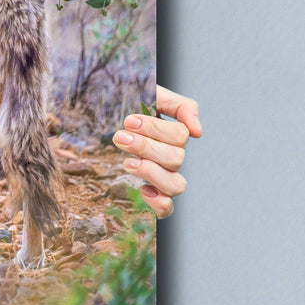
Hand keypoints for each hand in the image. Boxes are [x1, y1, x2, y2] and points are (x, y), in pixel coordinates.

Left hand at [112, 85, 200, 218]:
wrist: (106, 117)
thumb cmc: (131, 108)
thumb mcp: (154, 95)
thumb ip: (180, 106)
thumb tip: (198, 132)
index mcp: (174, 136)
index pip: (180, 136)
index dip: (155, 129)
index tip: (129, 121)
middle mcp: (172, 159)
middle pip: (175, 158)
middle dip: (145, 147)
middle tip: (120, 137)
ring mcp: (164, 178)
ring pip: (176, 185)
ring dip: (150, 172)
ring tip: (127, 162)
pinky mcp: (152, 196)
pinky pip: (166, 209)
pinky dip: (158, 202)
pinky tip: (142, 189)